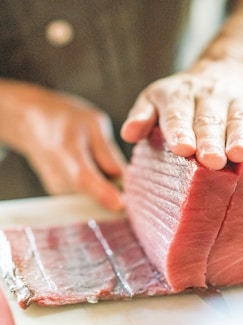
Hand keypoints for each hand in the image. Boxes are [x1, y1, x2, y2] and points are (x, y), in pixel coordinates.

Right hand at [0, 82, 125, 209]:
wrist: (32, 125)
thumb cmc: (65, 119)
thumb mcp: (93, 122)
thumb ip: (107, 151)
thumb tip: (123, 177)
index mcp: (66, 150)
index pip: (82, 177)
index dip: (102, 193)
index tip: (119, 205)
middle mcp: (57, 175)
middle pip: (91, 195)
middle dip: (115, 193)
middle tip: (127, 179)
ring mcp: (57, 188)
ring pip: (93, 198)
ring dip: (107, 188)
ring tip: (100, 161)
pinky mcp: (61, 195)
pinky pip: (88, 198)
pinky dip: (99, 188)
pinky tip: (93, 168)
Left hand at [121, 58, 242, 169]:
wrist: (222, 73)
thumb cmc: (182, 99)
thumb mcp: (156, 100)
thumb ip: (142, 116)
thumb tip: (128, 133)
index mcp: (179, 96)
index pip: (178, 115)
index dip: (180, 131)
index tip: (182, 148)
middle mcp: (209, 96)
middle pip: (209, 121)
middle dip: (210, 140)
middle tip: (211, 161)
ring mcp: (237, 100)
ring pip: (239, 119)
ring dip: (240, 137)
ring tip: (240, 154)